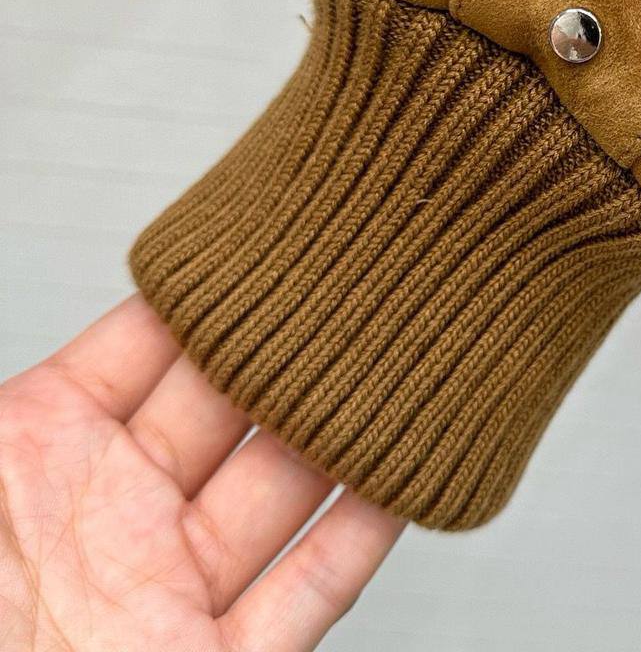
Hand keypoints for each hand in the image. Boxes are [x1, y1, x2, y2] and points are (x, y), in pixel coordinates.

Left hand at [0, 296, 404, 650]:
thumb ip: (22, 407)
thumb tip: (120, 299)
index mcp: (34, 460)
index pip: (148, 346)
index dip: (214, 295)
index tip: (273, 247)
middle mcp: (111, 520)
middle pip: (232, 407)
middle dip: (293, 352)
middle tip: (352, 298)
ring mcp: (169, 595)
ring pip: (283, 489)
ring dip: (341, 432)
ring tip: (393, 371)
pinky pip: (309, 591)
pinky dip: (364, 534)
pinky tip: (400, 475)